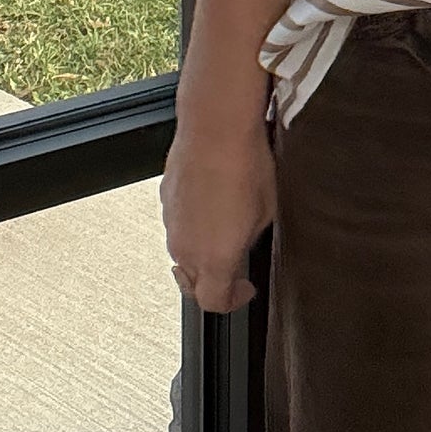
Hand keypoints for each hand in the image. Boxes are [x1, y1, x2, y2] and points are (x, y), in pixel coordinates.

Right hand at [159, 92, 276, 313]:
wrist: (214, 128)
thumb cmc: (245, 166)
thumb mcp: (266, 212)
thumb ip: (250, 239)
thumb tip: (243, 241)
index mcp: (214, 259)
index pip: (215, 303)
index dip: (233, 302)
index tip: (246, 289)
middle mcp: (185, 248)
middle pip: (194, 282)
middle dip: (215, 280)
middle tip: (235, 265)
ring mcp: (170, 224)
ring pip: (184, 253)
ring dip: (202, 250)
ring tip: (226, 226)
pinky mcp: (164, 200)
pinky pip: (178, 224)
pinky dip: (193, 223)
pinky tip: (212, 201)